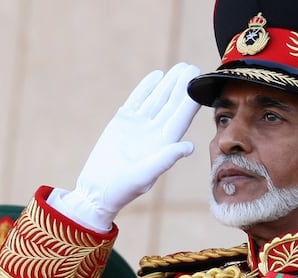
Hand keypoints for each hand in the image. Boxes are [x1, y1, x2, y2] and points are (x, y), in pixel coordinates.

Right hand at [53, 62, 200, 230]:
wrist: (98, 190)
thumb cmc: (123, 188)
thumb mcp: (145, 175)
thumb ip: (165, 159)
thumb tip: (190, 147)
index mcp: (164, 144)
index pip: (181, 117)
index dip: (190, 99)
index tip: (200, 83)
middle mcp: (155, 132)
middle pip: (172, 104)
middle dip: (182, 86)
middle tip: (192, 67)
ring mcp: (139, 126)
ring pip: (157, 99)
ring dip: (168, 84)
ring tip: (180, 68)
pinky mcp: (123, 122)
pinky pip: (137, 100)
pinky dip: (146, 88)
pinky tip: (156, 76)